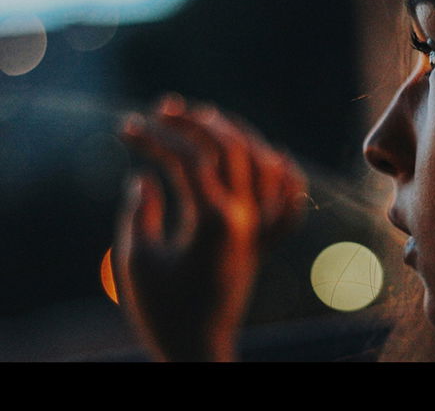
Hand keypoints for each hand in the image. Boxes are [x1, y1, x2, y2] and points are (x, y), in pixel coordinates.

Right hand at [112, 94, 306, 360]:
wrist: (199, 349)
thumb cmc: (162, 310)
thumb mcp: (137, 260)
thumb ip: (140, 212)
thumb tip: (145, 178)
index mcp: (214, 218)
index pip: (189, 157)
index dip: (155, 136)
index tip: (125, 127)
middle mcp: (245, 217)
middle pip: (229, 147)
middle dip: (195, 121)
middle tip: (164, 107)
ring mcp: (258, 228)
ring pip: (262, 164)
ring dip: (236, 136)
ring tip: (207, 120)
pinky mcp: (261, 242)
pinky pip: (286, 203)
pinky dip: (285, 177)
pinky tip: (277, 157)